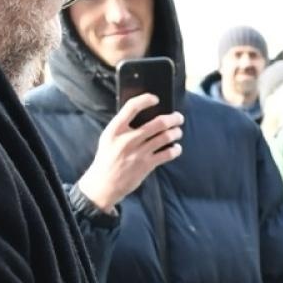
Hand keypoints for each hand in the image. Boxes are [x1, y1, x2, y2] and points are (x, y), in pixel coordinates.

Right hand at [75, 95, 183, 211]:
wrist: (104, 184)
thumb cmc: (108, 158)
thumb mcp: (109, 138)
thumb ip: (123, 126)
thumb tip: (145, 114)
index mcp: (115, 129)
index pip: (132, 107)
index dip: (146, 99)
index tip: (156, 99)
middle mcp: (127, 139)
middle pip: (158, 122)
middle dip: (173, 118)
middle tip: (178, 118)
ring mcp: (138, 152)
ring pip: (166, 137)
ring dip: (176, 132)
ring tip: (178, 132)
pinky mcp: (146, 165)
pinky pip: (168, 154)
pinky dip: (176, 149)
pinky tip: (176, 148)